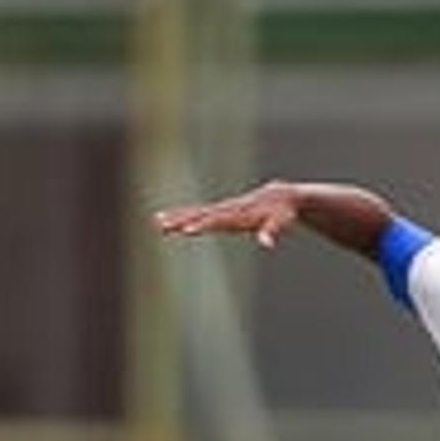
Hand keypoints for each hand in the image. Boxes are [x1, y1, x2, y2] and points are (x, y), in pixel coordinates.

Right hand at [154, 181, 299, 248]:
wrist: (281, 196)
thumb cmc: (282, 212)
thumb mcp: (281, 222)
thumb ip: (272, 231)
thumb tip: (266, 244)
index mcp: (240, 213)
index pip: (218, 220)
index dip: (203, 225)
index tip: (186, 230)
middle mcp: (228, 209)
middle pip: (201, 215)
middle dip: (182, 220)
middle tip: (162, 225)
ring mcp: (223, 209)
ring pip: (196, 213)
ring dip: (177, 217)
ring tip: (157, 222)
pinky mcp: (221, 212)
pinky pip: (199, 214)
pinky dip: (183, 216)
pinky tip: (167, 220)